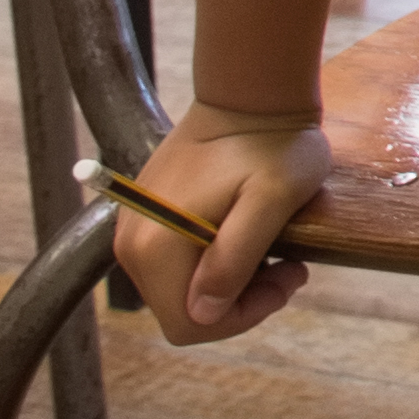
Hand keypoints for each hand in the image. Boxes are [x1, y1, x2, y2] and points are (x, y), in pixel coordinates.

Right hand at [123, 106, 330, 345]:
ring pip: (181, 292)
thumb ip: (234, 259)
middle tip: (286, 266)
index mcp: (156, 246)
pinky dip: (213, 264)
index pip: (187, 324)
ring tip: (270, 250)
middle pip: (182, 311)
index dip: (241, 316)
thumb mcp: (270, 201)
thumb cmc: (271, 143)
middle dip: (239, 302)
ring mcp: (134, 230)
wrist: (249, 94)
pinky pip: (175, 266)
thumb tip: (202, 313)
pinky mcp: (146, 218)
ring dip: (229, 283)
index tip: (285, 277)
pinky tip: (244, 237)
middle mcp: (132, 244)